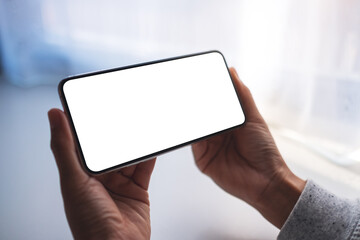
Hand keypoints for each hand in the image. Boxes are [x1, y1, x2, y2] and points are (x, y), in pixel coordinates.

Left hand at [48, 109, 155, 239]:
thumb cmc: (90, 224)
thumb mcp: (74, 181)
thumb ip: (65, 148)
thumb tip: (54, 115)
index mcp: (80, 176)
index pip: (84, 144)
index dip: (89, 126)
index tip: (94, 106)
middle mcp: (100, 180)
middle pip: (110, 149)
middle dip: (117, 133)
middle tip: (123, 112)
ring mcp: (120, 184)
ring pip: (128, 157)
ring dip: (134, 143)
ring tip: (141, 125)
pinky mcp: (138, 190)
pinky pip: (144, 168)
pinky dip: (149, 156)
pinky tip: (151, 144)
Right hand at [192, 68, 304, 227]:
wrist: (266, 181)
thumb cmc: (264, 151)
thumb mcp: (253, 118)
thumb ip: (242, 95)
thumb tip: (232, 71)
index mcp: (229, 122)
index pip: (213, 103)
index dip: (206, 92)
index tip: (198, 78)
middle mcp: (217, 133)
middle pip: (201, 114)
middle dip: (194, 102)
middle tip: (186, 87)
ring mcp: (208, 145)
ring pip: (194, 126)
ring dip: (189, 116)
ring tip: (185, 101)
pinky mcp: (202, 158)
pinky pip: (192, 142)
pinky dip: (189, 132)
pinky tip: (189, 123)